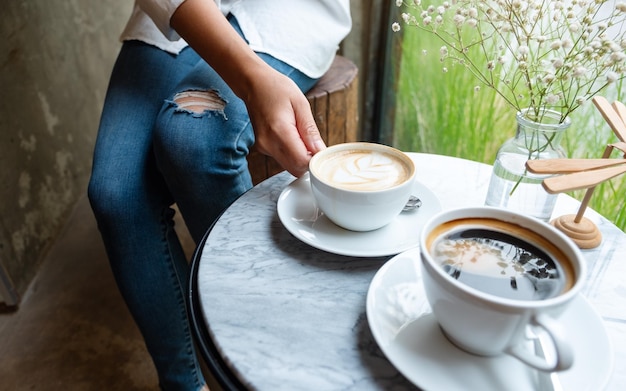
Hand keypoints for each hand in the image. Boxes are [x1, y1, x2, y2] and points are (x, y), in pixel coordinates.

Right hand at [171, 0, 325, 175]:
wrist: (253, 83)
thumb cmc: (277, 88)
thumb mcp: (300, 104)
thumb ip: (310, 130)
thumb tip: (320, 151)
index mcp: (279, 132)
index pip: (301, 162)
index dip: (315, 160)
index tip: (322, 151)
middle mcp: (268, 144)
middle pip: (295, 169)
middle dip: (309, 161)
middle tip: (314, 143)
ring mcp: (264, 147)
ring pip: (289, 166)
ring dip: (301, 157)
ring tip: (302, 134)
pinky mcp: (263, 148)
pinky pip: (283, 159)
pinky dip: (293, 153)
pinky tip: (293, 136)